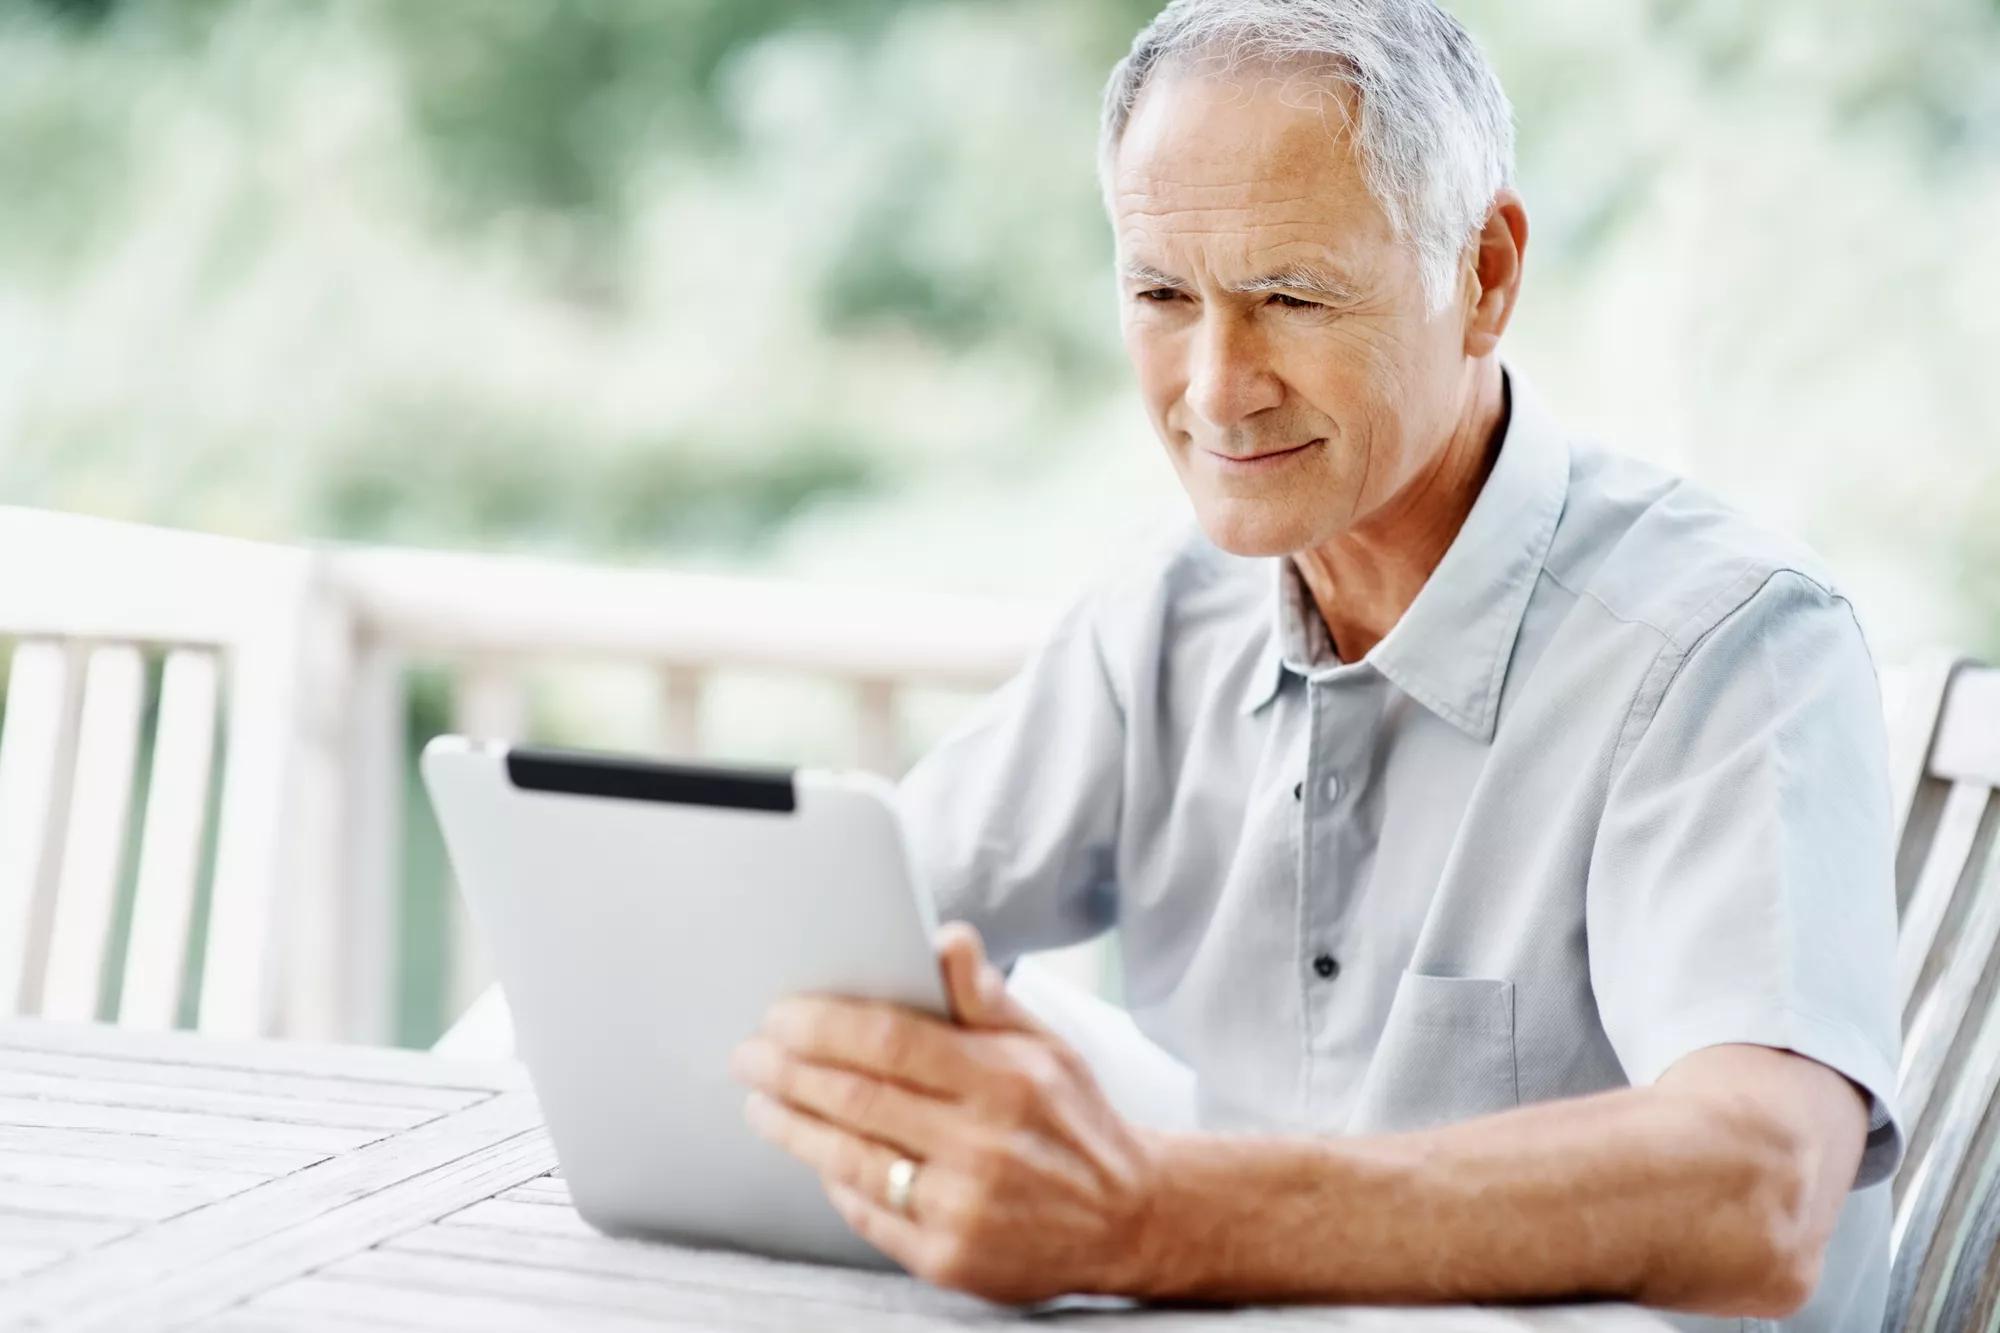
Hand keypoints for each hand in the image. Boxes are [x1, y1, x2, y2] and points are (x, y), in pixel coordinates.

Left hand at [728, 923, 1162, 1302]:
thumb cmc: (1074, 1121)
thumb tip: (944, 939)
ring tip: (762, 1103)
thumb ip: (985, 996)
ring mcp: (963, 1208)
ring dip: (792, 1126)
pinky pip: (868, 1212)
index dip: (823, 1026)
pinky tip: (816, 1155)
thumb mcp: (1046, 1044)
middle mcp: (983, 1146)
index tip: (781, 1014)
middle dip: (787, 1073)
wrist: (1128, 1219)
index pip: (891, 1042)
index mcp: (1005, 1081)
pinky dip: (834, 1180)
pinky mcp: (948, 1259)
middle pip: (856, 1099)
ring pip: (849, 1159)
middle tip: (750, 1055)